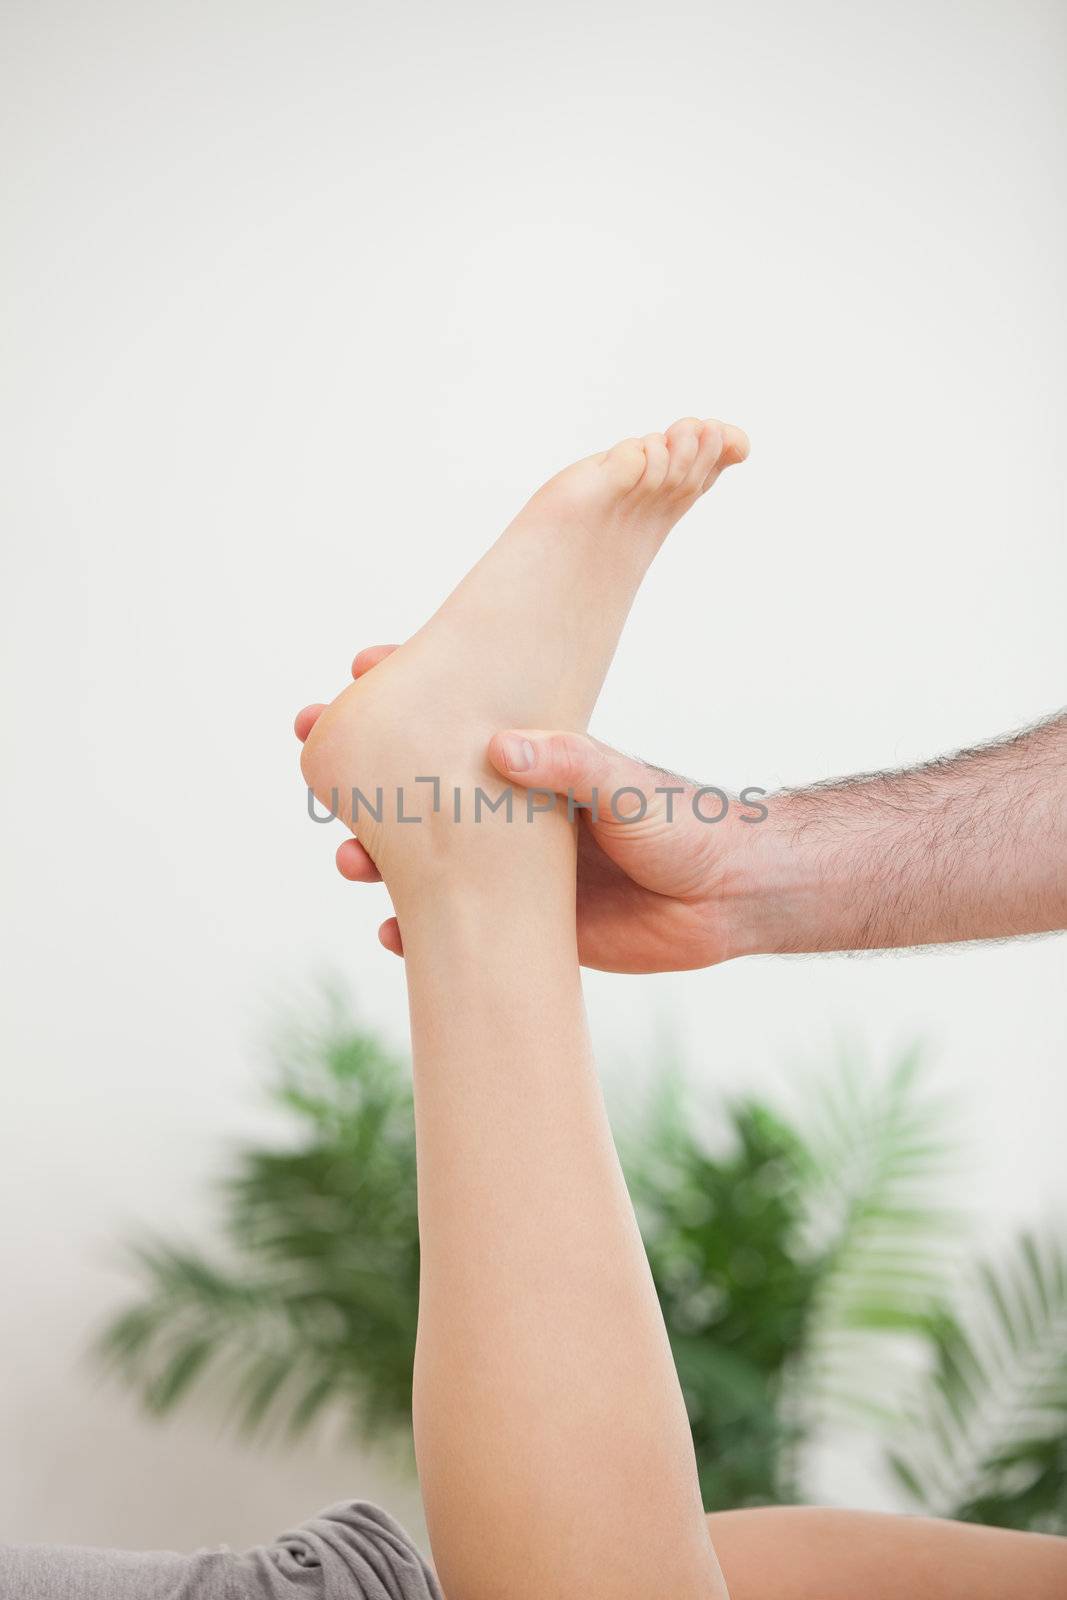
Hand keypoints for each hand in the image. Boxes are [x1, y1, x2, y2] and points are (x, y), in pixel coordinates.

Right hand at [296, 646, 770, 972]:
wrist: (729, 901)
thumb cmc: (686, 824)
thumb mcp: (627, 785)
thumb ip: (571, 764)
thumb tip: (502, 745)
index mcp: (531, 761)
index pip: (456, 715)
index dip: (405, 689)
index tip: (358, 668)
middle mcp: (507, 810)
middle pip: (416, 787)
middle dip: (362, 774)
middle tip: (315, 754)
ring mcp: (507, 870)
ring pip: (419, 859)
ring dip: (374, 855)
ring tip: (349, 857)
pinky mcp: (518, 926)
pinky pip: (448, 928)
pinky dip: (412, 933)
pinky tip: (389, 934)